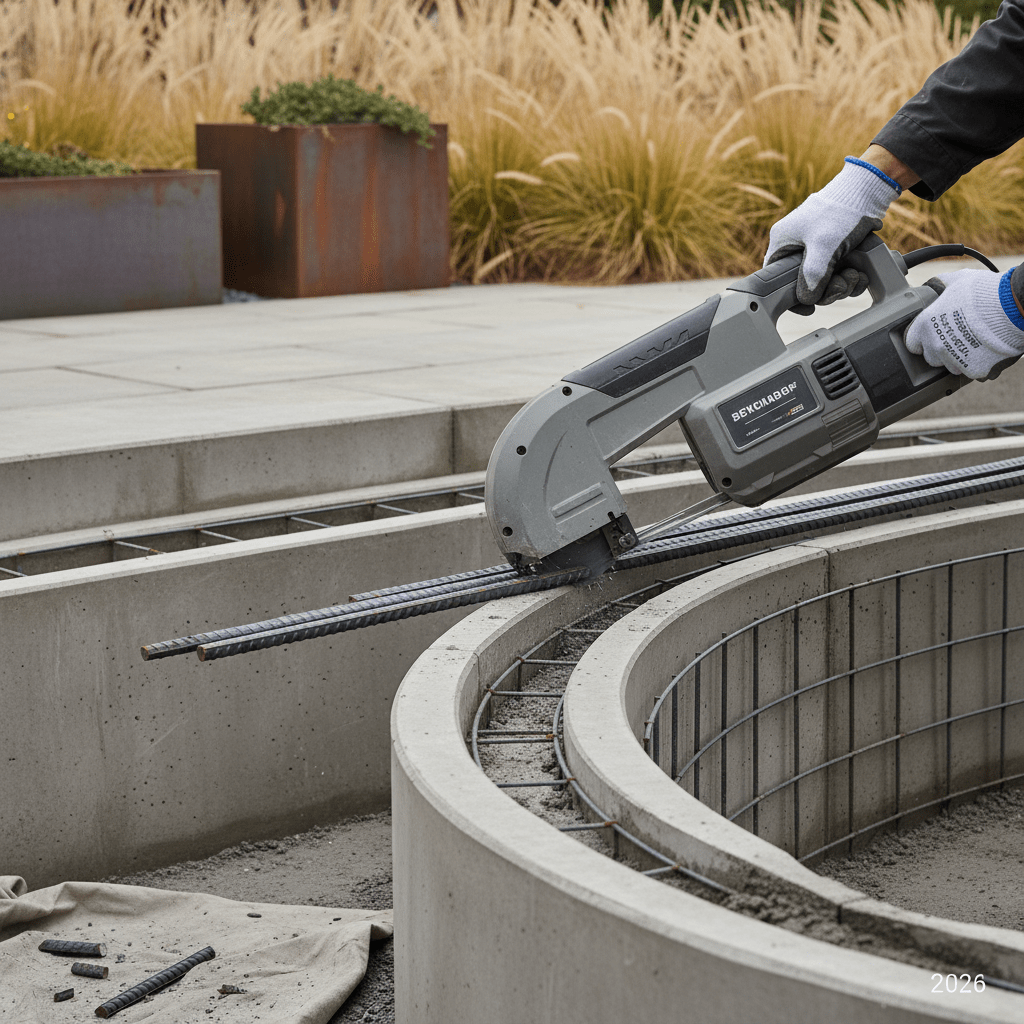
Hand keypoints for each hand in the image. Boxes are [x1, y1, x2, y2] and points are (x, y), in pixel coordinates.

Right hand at [764, 158, 899, 305]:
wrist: (868, 190)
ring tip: (855, 275)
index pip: (775, 280)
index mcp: (783, 243)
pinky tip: (860, 273)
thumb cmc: (840, 210)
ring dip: (843, 284)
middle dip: (827, 289)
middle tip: (842, 285)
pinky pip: (837, 274)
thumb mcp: (823, 247)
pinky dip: (850, 278)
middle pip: (805, 285)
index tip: (809, 307)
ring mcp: (816, 249)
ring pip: (823, 282)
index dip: (791, 297)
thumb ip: (811, 277)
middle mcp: (796, 247)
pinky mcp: (834, 249)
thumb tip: (807, 299)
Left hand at [905, 269, 1023, 380]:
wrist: (1011, 307)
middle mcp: (935, 345)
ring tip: (970, 343)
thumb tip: (936, 283)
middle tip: (955, 338)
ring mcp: (952, 359)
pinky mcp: (971, 370)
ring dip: (956, 358)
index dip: (921, 340)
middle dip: (939, 350)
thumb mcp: (957, 280)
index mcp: (926, 325)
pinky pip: (969, 371)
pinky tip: (982, 351)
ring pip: (949, 366)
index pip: (911, 342)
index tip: (929, 337)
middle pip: (930, 357)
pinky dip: (975, 363)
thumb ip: (941, 284)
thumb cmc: (984, 292)